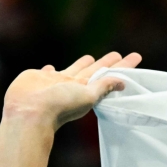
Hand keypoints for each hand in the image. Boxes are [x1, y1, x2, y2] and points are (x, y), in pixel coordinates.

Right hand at [2, 52, 141, 129]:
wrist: (30, 112)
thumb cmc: (60, 105)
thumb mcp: (88, 96)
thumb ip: (103, 87)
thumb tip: (123, 82)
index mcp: (88, 89)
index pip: (110, 75)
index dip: (123, 66)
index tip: (136, 56)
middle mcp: (74, 85)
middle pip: (94, 70)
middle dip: (106, 63)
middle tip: (116, 54)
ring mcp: (56, 82)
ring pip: (73, 69)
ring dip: (81, 64)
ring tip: (90, 58)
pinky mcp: (39, 78)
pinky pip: (48, 72)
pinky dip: (50, 70)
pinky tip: (51, 68)